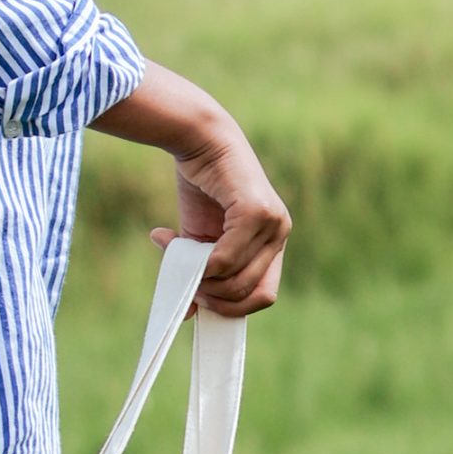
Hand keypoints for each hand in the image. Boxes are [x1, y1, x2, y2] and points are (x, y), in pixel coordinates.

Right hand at [92, 61, 289, 315]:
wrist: (199, 138)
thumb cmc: (201, 186)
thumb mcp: (199, 239)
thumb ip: (200, 273)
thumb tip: (187, 315)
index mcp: (272, 243)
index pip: (263, 296)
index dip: (231, 307)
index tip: (199, 299)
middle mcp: (280, 234)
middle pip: (250, 295)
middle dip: (213, 298)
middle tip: (186, 284)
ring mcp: (273, 223)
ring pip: (235, 280)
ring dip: (201, 280)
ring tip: (175, 255)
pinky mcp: (256, 212)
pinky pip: (224, 258)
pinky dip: (200, 263)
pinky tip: (173, 240)